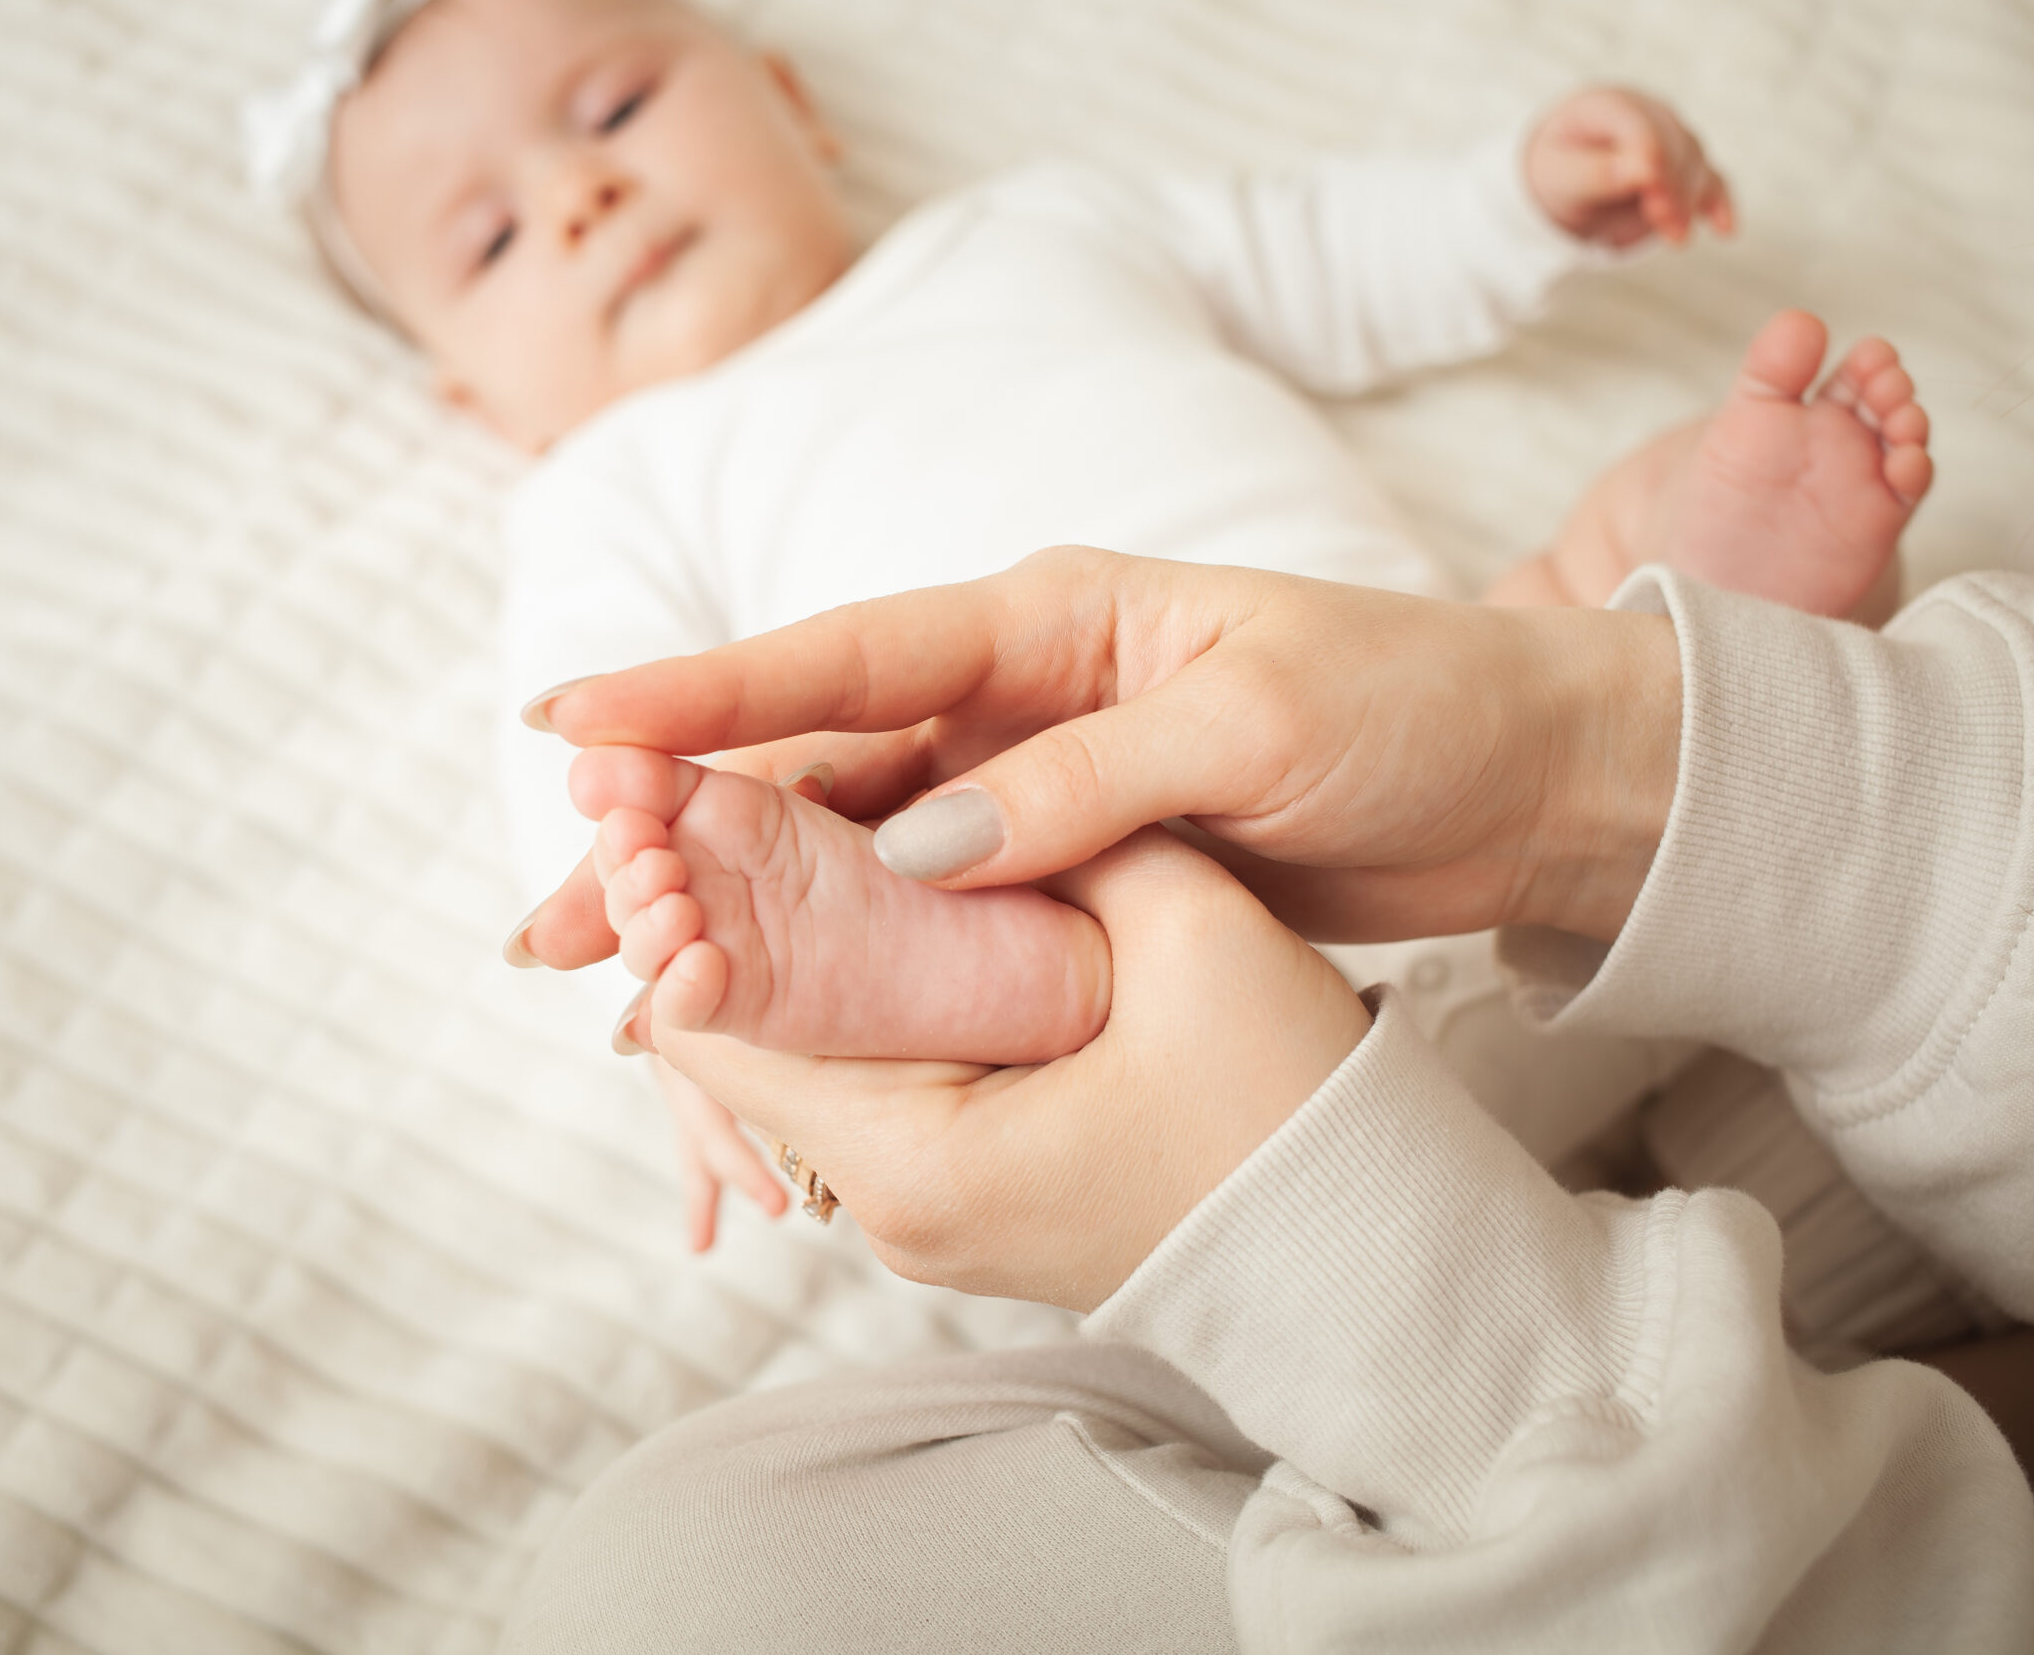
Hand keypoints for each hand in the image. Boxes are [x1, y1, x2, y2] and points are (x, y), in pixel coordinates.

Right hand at [517, 549, 1682, 964]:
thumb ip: (1084, 782)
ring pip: (844, 853)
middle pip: (809, 769)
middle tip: (550, 921)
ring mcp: (1030, 785)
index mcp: (1049, 619)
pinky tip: (761, 1010)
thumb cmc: (1411, 711)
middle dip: (674, 839)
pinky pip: (919, 915)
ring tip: (615, 987)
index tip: (578, 723)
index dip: (704, 692)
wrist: (1526, 779)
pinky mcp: (1062, 869)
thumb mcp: (1255, 729)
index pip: (845, 657)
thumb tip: (915, 851)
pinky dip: (833, 959)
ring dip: (732, 912)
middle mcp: (1015, 696)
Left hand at [633, 829, 1372, 1310]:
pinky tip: (865, 881)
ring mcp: (931, 1203)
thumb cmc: (1295, 1114)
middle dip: (713, 903)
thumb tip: (955, 778)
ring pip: (806, 1046)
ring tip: (743, 808)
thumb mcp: (1195, 939)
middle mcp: (895, 1202)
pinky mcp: (975, 1183)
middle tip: (670, 780)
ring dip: (784, 935)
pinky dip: (857, 976)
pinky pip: (873, 1063)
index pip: (720, 1019)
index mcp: (919, 1159)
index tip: (656, 787)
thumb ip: (1069, 832)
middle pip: (747, 1034)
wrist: (1376, 1255)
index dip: (681, 892)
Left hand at [1525, 85, 1734, 248]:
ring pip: (1695, 164)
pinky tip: (1725, 229)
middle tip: (1667, 224)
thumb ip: (1597, 171)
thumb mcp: (1560, 173)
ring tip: (1676, 237)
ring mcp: (1673, 139)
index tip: (1652, 190)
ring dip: (1689, 199)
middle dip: (1673, 186)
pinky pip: (1712, 181)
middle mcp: (1649, 115)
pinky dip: (1719, 203)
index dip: (1653, 158)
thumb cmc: (1559, 169)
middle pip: (1675, 146)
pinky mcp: (1687, 169)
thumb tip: (1644, 169)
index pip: (1641, 127)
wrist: (1566, 172)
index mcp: (1609, 106)